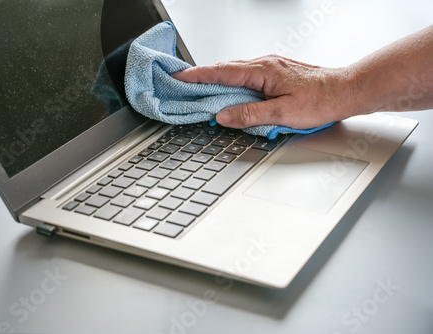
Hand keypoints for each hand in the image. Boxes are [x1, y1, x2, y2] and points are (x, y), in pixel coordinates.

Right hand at [172, 55, 357, 128]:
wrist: (346, 90)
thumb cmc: (321, 100)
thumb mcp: (282, 113)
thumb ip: (250, 114)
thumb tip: (223, 116)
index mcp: (262, 70)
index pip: (221, 71)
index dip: (197, 75)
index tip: (178, 76)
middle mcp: (264, 64)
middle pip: (225, 68)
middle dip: (201, 76)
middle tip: (182, 84)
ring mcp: (271, 66)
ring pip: (235, 71)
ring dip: (216, 79)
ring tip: (199, 89)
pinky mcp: (276, 72)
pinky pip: (246, 75)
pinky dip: (232, 82)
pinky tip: (229, 91)